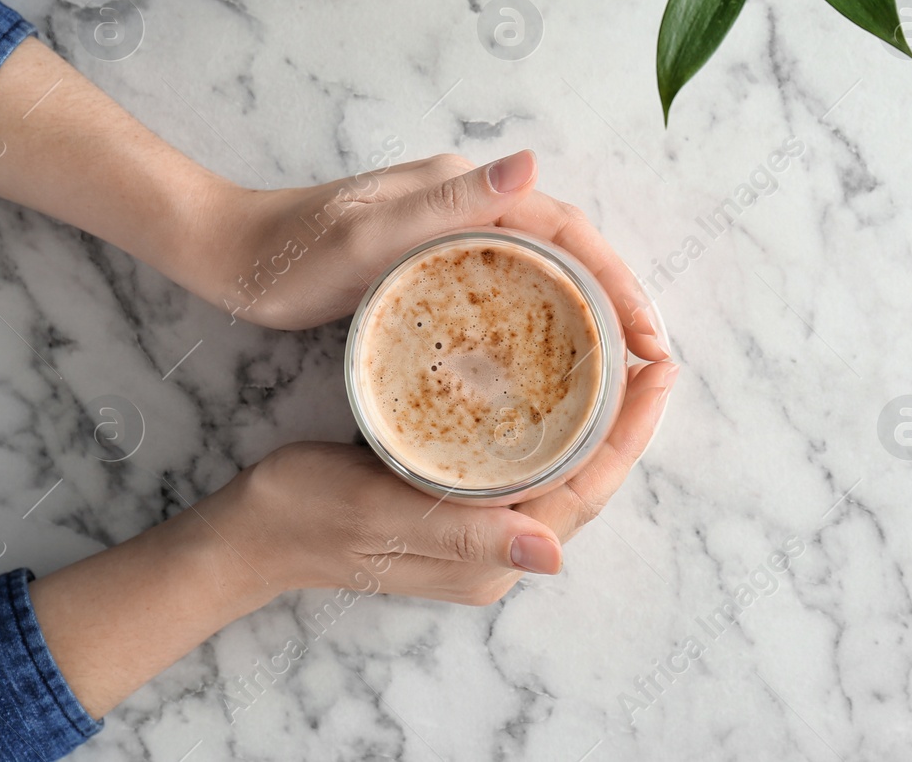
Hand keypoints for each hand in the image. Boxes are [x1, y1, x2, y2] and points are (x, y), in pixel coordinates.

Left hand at [202, 149, 668, 358]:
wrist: (224, 254)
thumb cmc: (288, 255)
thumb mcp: (368, 236)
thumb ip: (447, 204)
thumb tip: (530, 165)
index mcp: (463, 188)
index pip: (565, 229)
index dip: (616, 280)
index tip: (649, 336)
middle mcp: (467, 200)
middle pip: (566, 246)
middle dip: (618, 298)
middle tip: (652, 361)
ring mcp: (451, 228)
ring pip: (543, 265)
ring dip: (590, 307)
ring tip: (622, 365)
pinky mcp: (432, 256)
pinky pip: (512, 282)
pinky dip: (548, 313)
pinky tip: (554, 354)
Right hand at [224, 360, 678, 604]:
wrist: (251, 534)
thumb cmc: (309, 516)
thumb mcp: (384, 518)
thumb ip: (469, 538)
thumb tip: (553, 556)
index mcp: (492, 558)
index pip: (587, 489)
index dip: (630, 432)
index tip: (660, 370)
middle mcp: (499, 551)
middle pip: (586, 480)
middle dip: (626, 421)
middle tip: (651, 353)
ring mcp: (481, 533)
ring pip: (561, 472)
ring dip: (596, 421)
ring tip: (620, 361)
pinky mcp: (460, 509)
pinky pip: (527, 466)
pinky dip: (553, 425)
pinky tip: (558, 386)